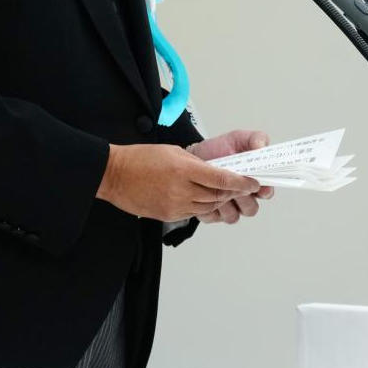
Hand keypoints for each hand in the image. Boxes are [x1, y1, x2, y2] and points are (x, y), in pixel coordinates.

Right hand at [96, 142, 260, 222]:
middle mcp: (181, 190)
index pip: (221, 179)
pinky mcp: (168, 215)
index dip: (240, 182)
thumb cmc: (140, 158)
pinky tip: (201, 198)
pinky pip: (193, 213)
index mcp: (183, 169)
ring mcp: (174, 205)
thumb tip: (214, 171)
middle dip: (232, 191)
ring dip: (218, 200)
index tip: (252, 182)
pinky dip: (201, 206)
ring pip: (208, 207)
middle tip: (240, 186)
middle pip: (217, 195)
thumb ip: (195, 163)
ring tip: (221, 191)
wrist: (115, 175)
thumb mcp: (172, 151)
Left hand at [186, 129, 273, 224]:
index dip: (264, 191)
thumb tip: (261, 147)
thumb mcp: (238, 138)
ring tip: (214, 187)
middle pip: (251, 209)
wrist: (195, 155)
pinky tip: (204, 193)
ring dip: (224, 203)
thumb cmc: (219, 148)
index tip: (258, 185)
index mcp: (255, 182)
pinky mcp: (212, 213)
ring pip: (233, 216)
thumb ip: (255, 139)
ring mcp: (229, 207)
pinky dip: (208, 208)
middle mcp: (244, 198)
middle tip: (231, 184)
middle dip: (241, 197)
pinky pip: (213, 218)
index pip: (267, 193)